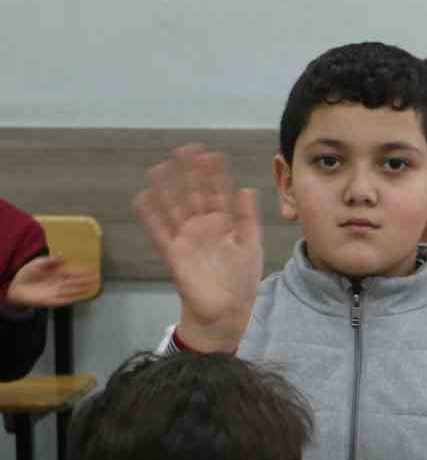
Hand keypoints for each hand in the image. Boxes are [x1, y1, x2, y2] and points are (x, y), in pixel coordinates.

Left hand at [4, 256, 96, 309]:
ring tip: (94, 285)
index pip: (73, 272)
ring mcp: (57, 292)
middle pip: (76, 281)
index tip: (92, 268)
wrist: (16, 287)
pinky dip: (75, 297)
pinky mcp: (53, 300)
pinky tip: (83, 295)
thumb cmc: (26, 274)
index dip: (82, 270)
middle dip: (86, 279)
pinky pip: (67, 299)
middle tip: (97, 277)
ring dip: (84, 288)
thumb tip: (63, 255)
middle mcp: (59, 283)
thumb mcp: (37, 263)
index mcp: (56, 273)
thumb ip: (50, 260)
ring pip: (73, 290)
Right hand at [132, 145, 261, 351]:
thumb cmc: (241, 279)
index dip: (214, 175)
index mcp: (224, 224)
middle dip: (189, 173)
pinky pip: (159, 231)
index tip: (211, 154)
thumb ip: (247, 218)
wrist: (227, 310)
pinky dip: (150, 216)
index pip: (218, 193)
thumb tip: (247, 188)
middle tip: (184, 150)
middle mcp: (203, 227)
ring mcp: (186, 238)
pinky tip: (143, 197)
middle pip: (193, 194)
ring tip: (159, 167)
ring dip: (166, 189)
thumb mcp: (250, 245)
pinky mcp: (173, 253)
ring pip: (174, 207)